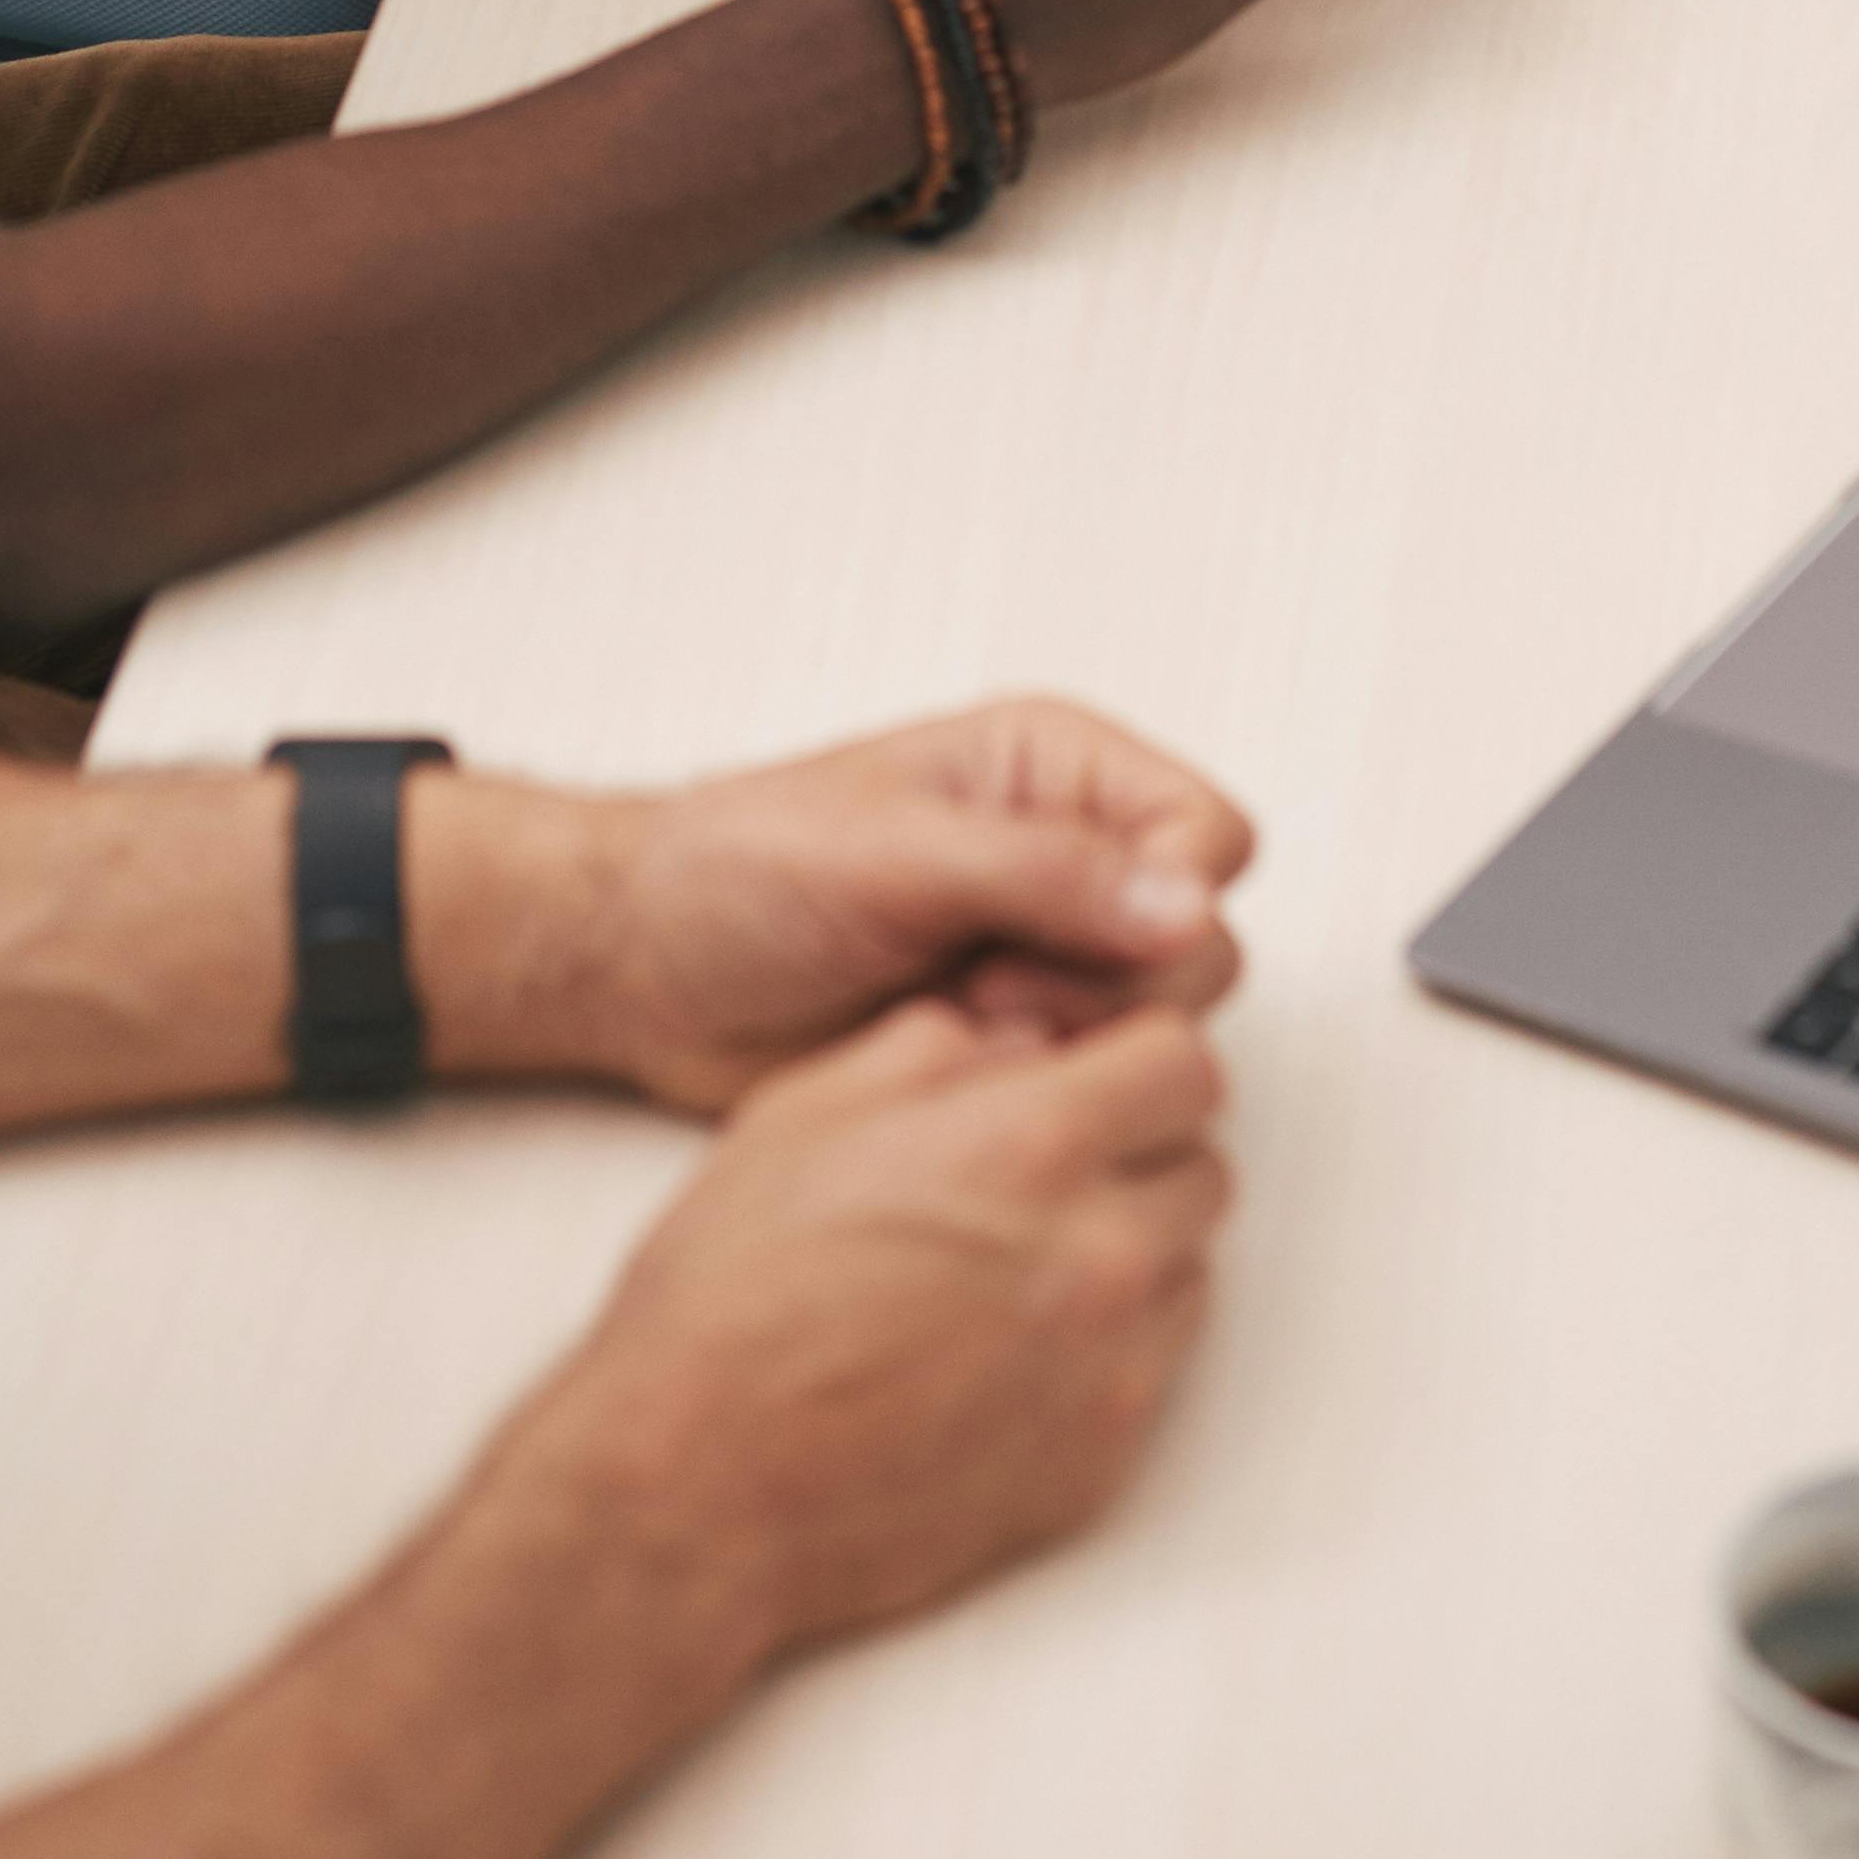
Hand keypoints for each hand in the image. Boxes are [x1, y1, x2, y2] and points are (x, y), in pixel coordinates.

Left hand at [490, 704, 1253, 1112]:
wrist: (649, 964)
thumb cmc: (739, 870)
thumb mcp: (890, 853)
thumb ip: (1044, 873)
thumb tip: (1186, 901)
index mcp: (1054, 769)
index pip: (1208, 835)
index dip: (1167, 900)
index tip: (1059, 935)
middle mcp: (1070, 855)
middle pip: (1202, 942)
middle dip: (1110, 990)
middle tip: (989, 989)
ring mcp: (1045, 953)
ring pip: (1159, 1024)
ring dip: (1070, 1044)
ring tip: (958, 1024)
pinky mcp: (1013, 1039)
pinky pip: (1090, 1080)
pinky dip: (1036, 1089)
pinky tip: (950, 1067)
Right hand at [530, 995, 1230, 1674]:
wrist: (695, 1480)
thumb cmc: (731, 1297)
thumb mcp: (809, 1108)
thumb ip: (938, 1050)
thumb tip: (1014, 1043)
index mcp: (1030, 1147)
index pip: (1183, 1064)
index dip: (1132, 1055)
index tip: (1091, 1072)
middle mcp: (1096, 1256)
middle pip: (1202, 1165)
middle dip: (1137, 1151)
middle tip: (1046, 1167)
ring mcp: (1107, 1373)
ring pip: (1189, 1270)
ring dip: (1131, 1247)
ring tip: (1018, 1259)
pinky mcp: (1097, 1466)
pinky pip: (1154, 1372)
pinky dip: (1109, 1346)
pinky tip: (1010, 1344)